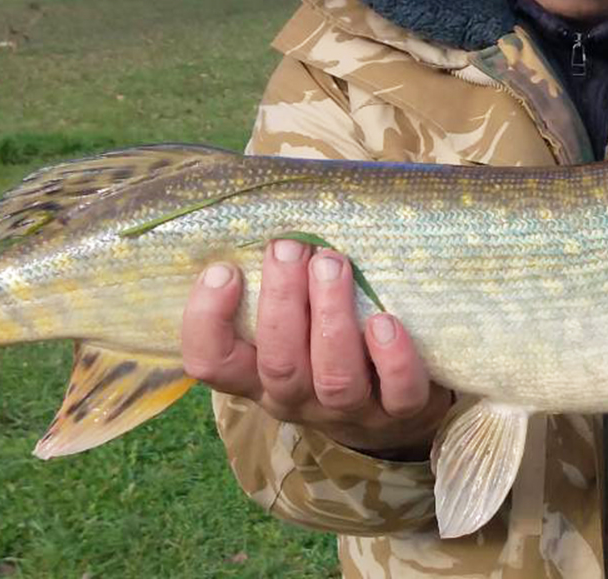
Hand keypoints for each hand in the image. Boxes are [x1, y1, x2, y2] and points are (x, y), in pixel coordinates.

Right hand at [181, 239, 452, 458]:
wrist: (396, 399)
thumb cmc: (331, 333)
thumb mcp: (294, 312)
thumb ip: (276, 274)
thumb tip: (273, 196)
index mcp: (259, 373)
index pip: (212, 363)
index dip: (206, 321)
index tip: (223, 269)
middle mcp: (299, 397)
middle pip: (279, 365)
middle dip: (282, 301)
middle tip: (290, 247)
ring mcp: (351, 409)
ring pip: (335, 378)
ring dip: (332, 317)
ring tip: (334, 264)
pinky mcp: (401, 410)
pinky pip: (398, 394)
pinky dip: (393, 360)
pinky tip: (387, 322)